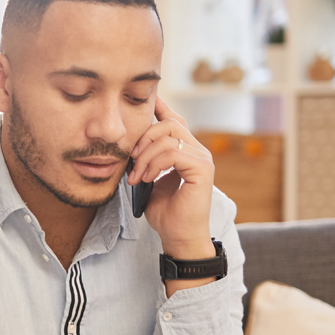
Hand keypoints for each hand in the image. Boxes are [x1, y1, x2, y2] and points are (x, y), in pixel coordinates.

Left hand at [127, 97, 214, 259]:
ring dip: (145, 156)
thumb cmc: (164, 211)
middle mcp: (197, 150)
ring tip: (137, 176)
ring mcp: (202, 158)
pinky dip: (155, 164)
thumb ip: (146, 158)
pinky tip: (147, 178)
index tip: (145, 99)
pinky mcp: (203, 169)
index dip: (159, 108)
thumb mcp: (149, 177)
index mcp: (186, 150)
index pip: (173, 120)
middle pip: (169, 123)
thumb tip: (131, 141)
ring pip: (169, 137)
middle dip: (144, 137)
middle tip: (131, 159)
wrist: (177, 235)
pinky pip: (174, 152)